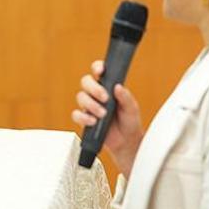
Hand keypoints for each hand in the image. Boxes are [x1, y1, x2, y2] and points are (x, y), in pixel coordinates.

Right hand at [72, 60, 143, 177]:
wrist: (126, 141)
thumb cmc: (129, 121)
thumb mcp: (132, 108)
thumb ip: (126, 97)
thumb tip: (118, 87)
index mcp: (108, 86)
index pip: (98, 71)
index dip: (97, 67)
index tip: (100, 71)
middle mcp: (96, 94)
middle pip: (86, 82)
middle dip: (94, 88)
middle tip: (105, 98)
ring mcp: (89, 106)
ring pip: (80, 97)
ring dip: (91, 105)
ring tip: (103, 114)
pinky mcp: (84, 119)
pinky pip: (76, 114)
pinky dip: (84, 117)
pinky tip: (93, 121)